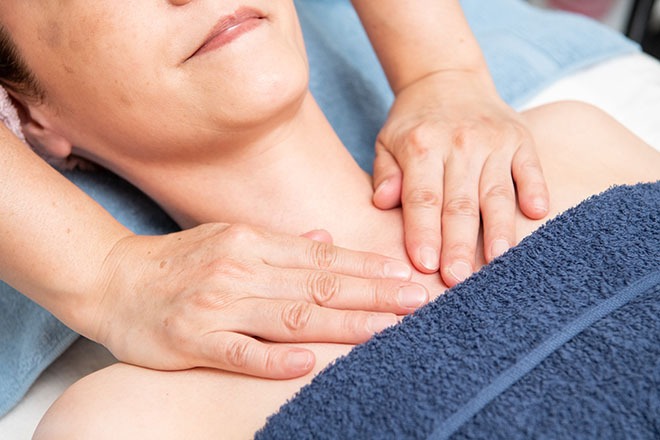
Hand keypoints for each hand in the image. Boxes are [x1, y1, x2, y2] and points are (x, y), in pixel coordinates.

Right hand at [88, 223, 426, 377]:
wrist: (112, 280)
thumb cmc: (178, 262)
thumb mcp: (230, 239)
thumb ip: (280, 244)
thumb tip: (325, 241)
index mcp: (252, 242)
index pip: (322, 256)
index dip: (367, 266)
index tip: (406, 274)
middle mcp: (240, 268)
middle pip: (318, 283)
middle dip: (373, 293)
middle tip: (418, 301)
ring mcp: (217, 304)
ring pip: (290, 315)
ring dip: (342, 322)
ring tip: (386, 329)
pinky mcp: (193, 339)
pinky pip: (240, 351)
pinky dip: (274, 358)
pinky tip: (308, 363)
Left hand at [372, 69, 548, 286]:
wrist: (447, 77)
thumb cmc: (413, 122)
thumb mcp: (386, 141)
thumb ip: (385, 173)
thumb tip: (382, 202)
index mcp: (422, 146)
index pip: (422, 197)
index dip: (424, 232)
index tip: (425, 265)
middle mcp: (460, 143)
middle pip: (460, 203)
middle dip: (459, 245)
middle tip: (459, 279)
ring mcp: (494, 141)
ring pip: (496, 193)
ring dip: (499, 229)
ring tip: (499, 262)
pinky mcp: (521, 138)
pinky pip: (531, 168)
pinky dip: (536, 190)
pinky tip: (537, 215)